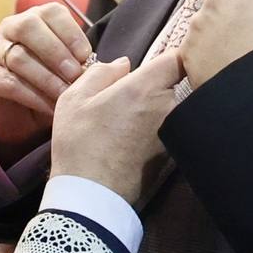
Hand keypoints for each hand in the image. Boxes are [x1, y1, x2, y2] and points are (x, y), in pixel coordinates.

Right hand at [0, 1, 94, 151]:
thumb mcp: (69, 70)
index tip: (86, 55)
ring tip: (66, 95)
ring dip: (47, 77)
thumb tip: (122, 65)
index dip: (70, 32)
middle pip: (29, 27)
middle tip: (75, 74)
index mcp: (37, 20)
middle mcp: (13, 29)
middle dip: (56, 51)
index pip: (52, 13)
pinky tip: (51, 108)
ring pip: (19, 56)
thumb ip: (88, 63)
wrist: (19, 115)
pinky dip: (34, 96)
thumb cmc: (48, 85)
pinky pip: (10, 82)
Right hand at [49, 49, 185, 206]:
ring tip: (127, 123)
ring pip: (171, 109)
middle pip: (174, 84)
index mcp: (144, 87)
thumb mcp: (75, 99)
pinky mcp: (172, 154)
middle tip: (128, 98)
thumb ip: (101, 73)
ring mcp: (173, 132)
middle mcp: (167, 107)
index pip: (177, 58)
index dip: (170, 57)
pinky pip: (169, 131)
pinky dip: (156, 132)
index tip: (156, 63)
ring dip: (156, 111)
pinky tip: (132, 142)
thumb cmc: (79, 143)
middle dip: (157, 86)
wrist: (91, 195)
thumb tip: (124, 64)